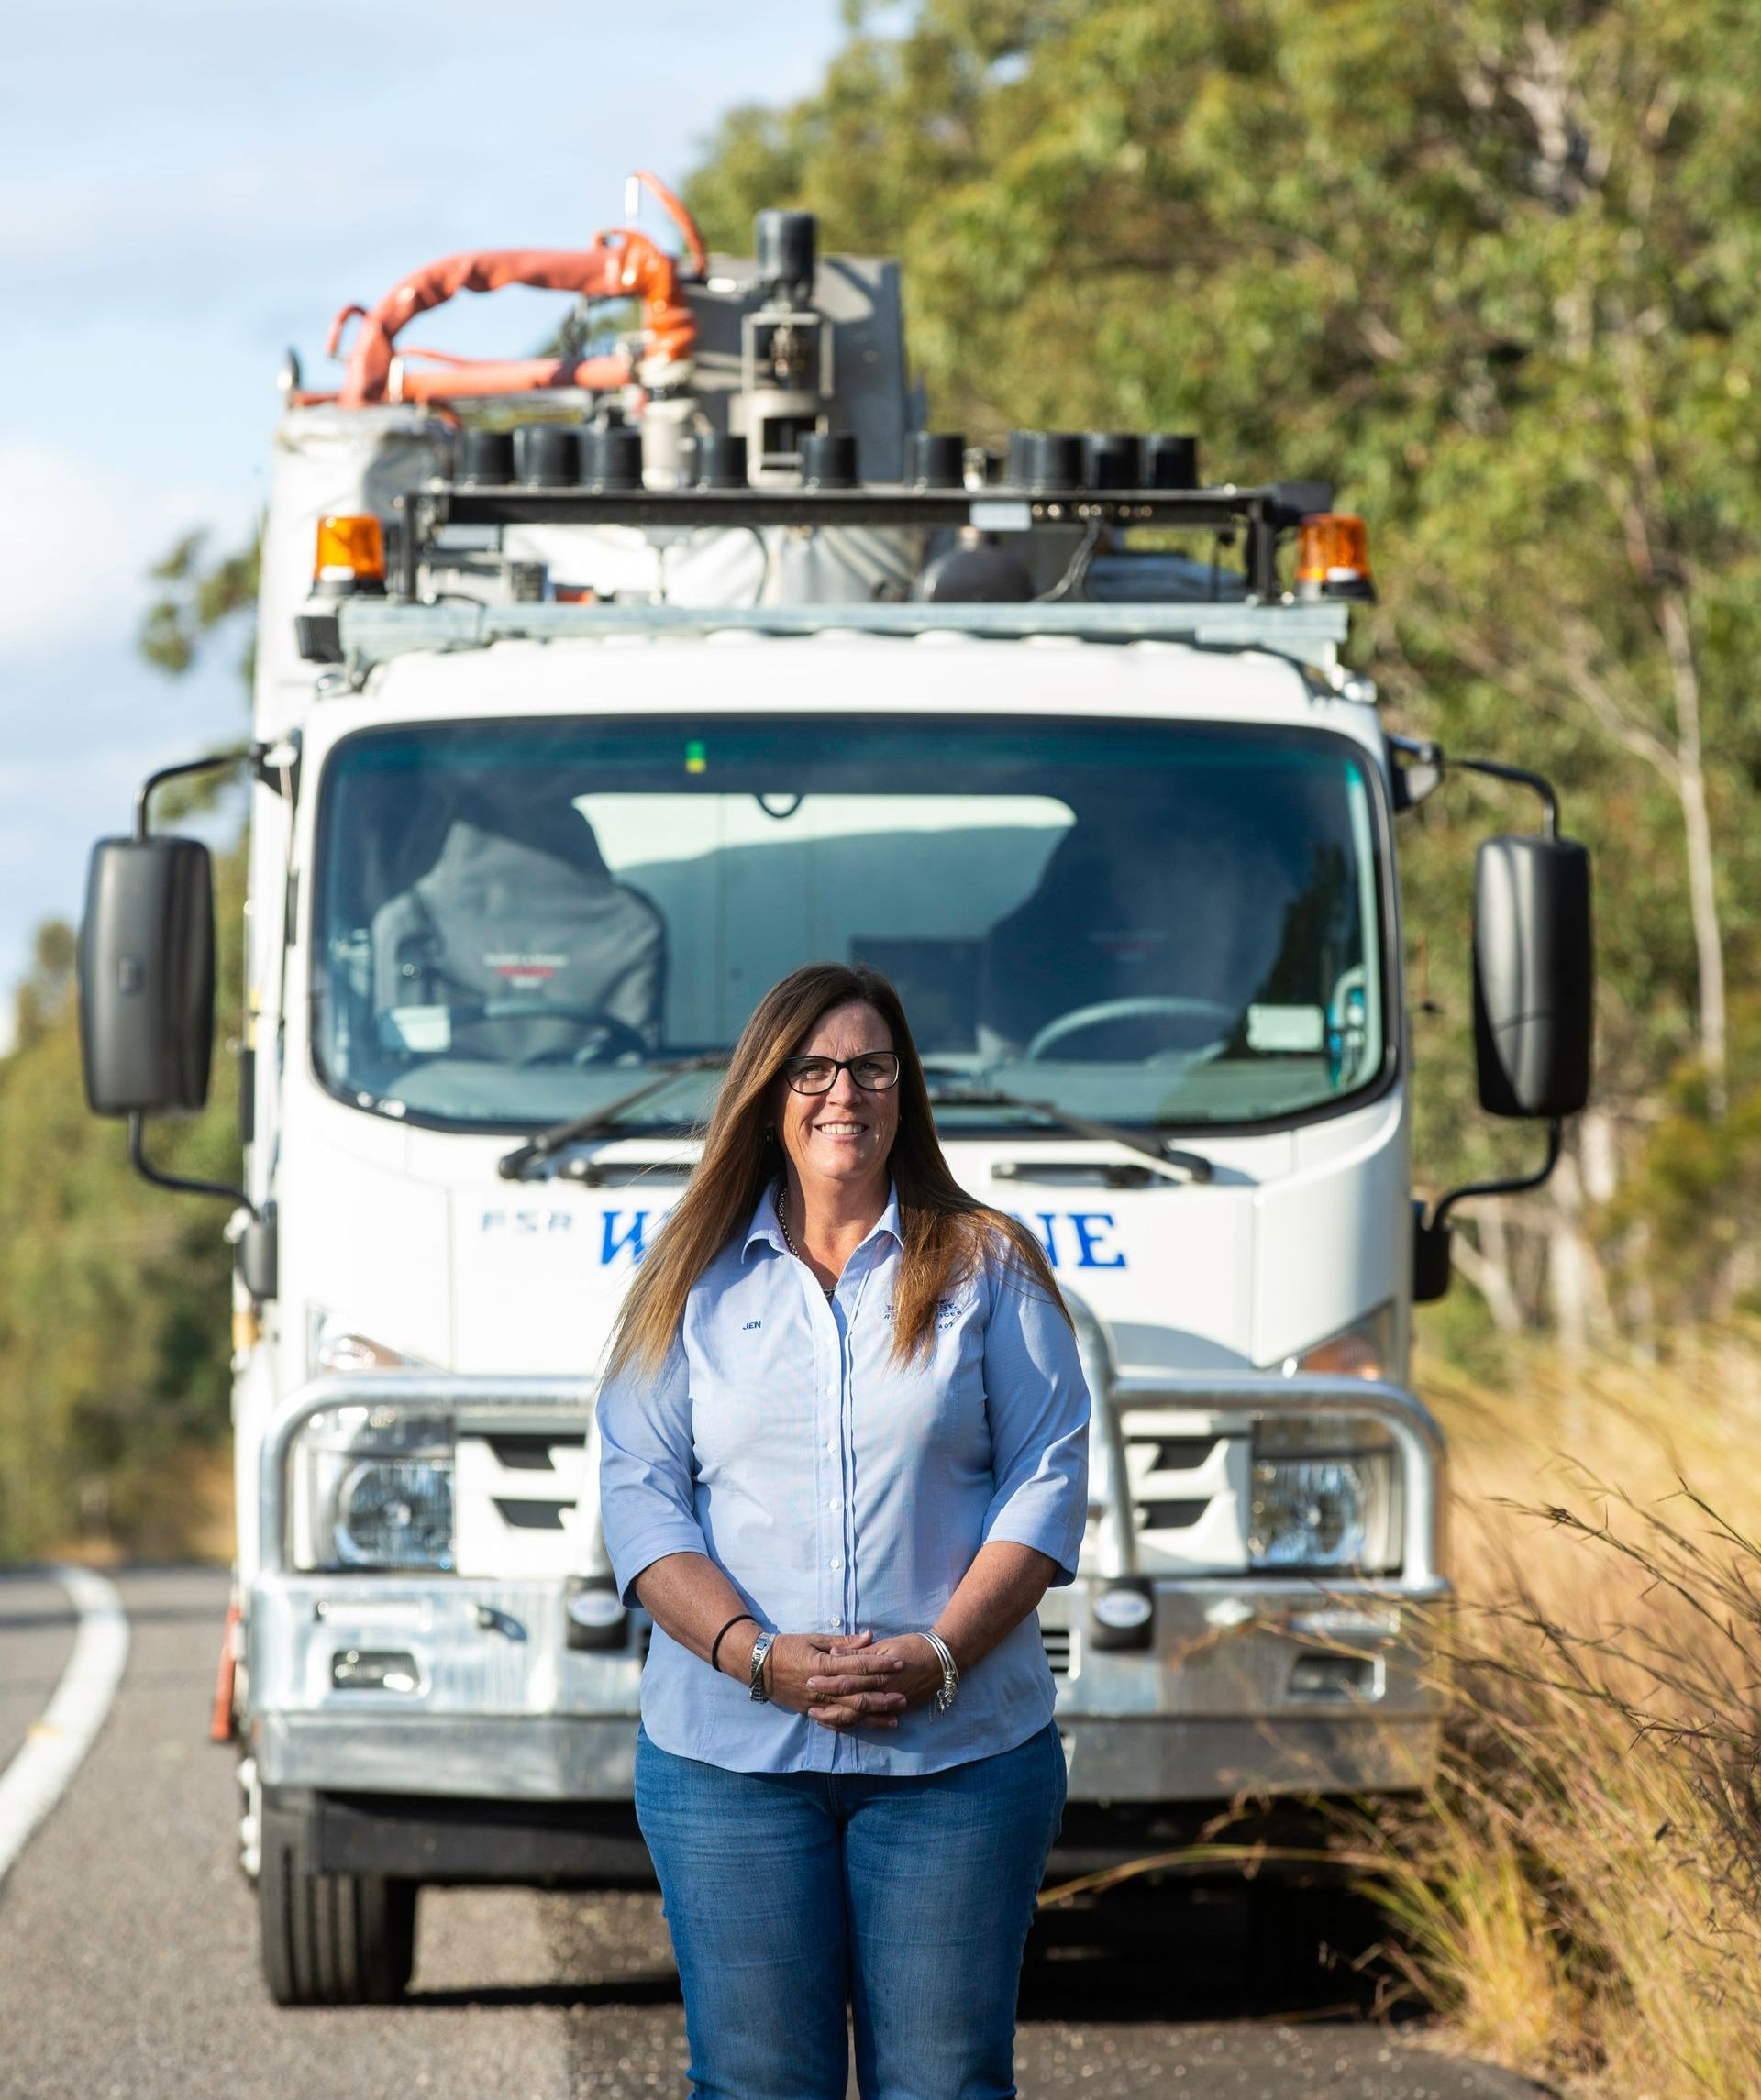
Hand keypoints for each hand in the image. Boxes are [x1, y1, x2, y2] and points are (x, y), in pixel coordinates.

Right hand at [764, 1630, 908, 1730]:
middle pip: (859, 1695)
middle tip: (904, 1696)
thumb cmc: (787, 1647)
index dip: (881, 1665)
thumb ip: (843, 1641)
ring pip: (850, 1714)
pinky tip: (868, 1727)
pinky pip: (835, 1723)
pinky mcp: (811, 1712)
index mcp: (824, 1665)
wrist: (758, 1666)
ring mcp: (817, 1704)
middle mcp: (823, 1688)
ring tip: (894, 1718)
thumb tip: (869, 1637)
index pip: (859, 1666)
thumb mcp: (814, 1639)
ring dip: (874, 1717)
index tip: (899, 1663)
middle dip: (884, 1697)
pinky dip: (854, 1726)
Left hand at [805, 1633, 944, 1723]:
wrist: (943, 1659)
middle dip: (829, 1708)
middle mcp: (883, 1692)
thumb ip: (860, 1652)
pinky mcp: (899, 1710)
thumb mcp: (886, 1645)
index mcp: (877, 1673)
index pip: (846, 1679)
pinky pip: (874, 1721)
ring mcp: (890, 1704)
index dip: (827, 1682)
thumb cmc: (913, 1646)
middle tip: (809, 1710)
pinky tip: (846, 1724)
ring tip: (822, 1720)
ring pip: (860, 1717)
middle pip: (850, 1704)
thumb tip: (834, 1651)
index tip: (809, 1681)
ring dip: (840, 1720)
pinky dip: (858, 1724)